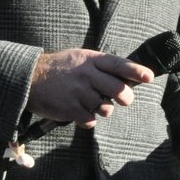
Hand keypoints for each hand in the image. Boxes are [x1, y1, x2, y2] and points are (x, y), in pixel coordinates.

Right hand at [27, 49, 153, 126]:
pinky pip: (90, 120)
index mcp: (91, 60)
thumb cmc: (59, 68)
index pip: (118, 64)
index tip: (149, 77)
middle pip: (118, 90)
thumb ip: (100, 66)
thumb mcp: (80, 58)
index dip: (136, 71)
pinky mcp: (70, 109)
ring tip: (91, 103)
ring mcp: (79, 92)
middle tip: (124, 100)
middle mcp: (87, 74)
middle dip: (125, 98)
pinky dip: (87, 120)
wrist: (30, 79)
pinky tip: (79, 112)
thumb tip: (125, 77)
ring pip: (106, 108)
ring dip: (102, 109)